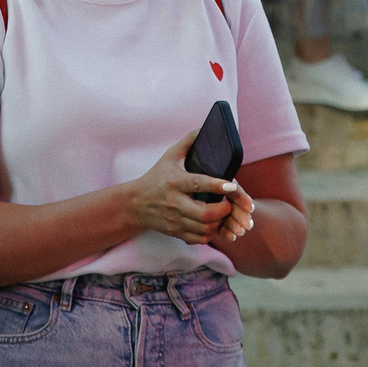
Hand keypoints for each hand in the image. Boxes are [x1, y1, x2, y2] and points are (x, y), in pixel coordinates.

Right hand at [126, 129, 254, 245]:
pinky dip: (211, 233)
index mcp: (175, 182)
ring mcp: (175, 220)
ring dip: (219, 223)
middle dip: (223, 211)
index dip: (217, 186)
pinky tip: (213, 223)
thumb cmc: (157, 176)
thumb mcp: (170, 156)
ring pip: (204, 229)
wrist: (136, 203)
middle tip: (229, 203)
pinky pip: (199, 238)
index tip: (231, 185)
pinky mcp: (176, 232)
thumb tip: (205, 128)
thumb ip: (188, 141)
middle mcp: (175, 203)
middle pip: (204, 214)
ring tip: (222, 213)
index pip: (198, 184)